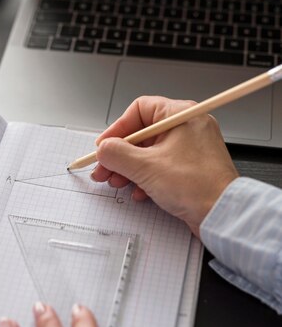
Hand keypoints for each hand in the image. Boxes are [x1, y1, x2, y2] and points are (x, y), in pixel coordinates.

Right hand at [90, 96, 237, 236]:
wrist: (224, 215)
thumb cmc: (198, 186)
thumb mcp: (145, 167)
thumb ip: (116, 154)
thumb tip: (103, 149)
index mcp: (180, 116)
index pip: (139, 110)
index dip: (117, 128)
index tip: (104, 146)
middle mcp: (186, 127)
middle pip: (141, 134)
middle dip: (119, 154)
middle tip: (104, 168)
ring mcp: (189, 148)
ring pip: (148, 152)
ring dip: (128, 168)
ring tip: (117, 182)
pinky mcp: (190, 168)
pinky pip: (159, 166)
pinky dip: (144, 177)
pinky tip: (138, 191)